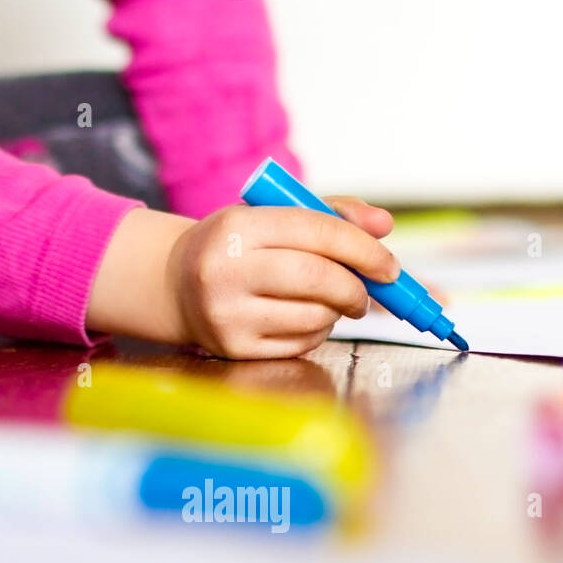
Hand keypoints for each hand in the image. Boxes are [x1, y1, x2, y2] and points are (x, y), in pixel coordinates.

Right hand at [87, 199, 397, 358]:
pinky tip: (306, 318)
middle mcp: (227, 270)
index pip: (317, 232)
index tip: (389, 265)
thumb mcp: (271, 217)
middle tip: (369, 292)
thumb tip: (384, 225)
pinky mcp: (234, 348)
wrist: (174, 285)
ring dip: (338, 311)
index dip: (363, 249)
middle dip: (357, 287)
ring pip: (314, 315)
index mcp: (238, 227)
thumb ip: (330, 214)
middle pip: (318, 278)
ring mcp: (228, 314)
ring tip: (331, 301)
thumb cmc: (236, 248)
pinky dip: (318, 331)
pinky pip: (300, 343)